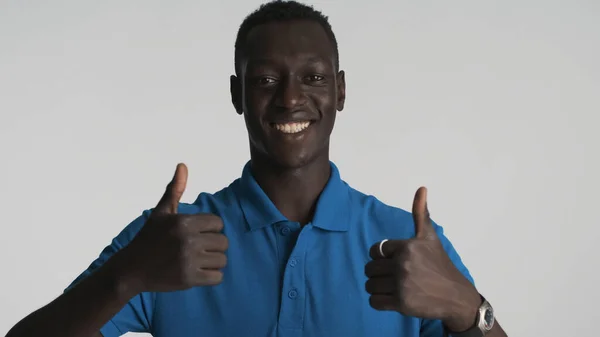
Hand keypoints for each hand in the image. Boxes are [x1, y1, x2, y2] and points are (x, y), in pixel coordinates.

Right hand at [116, 163, 227, 292]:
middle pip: (223, 242)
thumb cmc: (148, 238)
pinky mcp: (189, 279)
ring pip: (222, 260)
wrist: (131, 269)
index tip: (197, 234)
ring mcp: (189, 261)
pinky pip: (217, 277)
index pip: (217, 223)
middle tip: (198, 249)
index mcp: (184, 222)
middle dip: (213, 246)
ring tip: (198, 261)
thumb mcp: (160, 212)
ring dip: (213, 262)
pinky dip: (212, 276)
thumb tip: (182, 165)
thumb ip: (174, 190)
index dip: (209, 229)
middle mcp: (188, 240)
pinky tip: (199, 272)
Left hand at [364, 187, 480, 331]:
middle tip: (396, 276)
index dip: (382, 257)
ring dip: (378, 288)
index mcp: (407, 246)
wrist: (456, 296)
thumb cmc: (439, 264)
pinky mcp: (401, 303)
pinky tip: (393, 298)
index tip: (395, 261)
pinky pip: (374, 301)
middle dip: (379, 273)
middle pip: (369, 268)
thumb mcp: (430, 237)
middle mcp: (403, 264)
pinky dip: (379, 301)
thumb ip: (421, 213)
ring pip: (369, 285)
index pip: (375, 251)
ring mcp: (402, 285)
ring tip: (394, 287)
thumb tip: (422, 188)